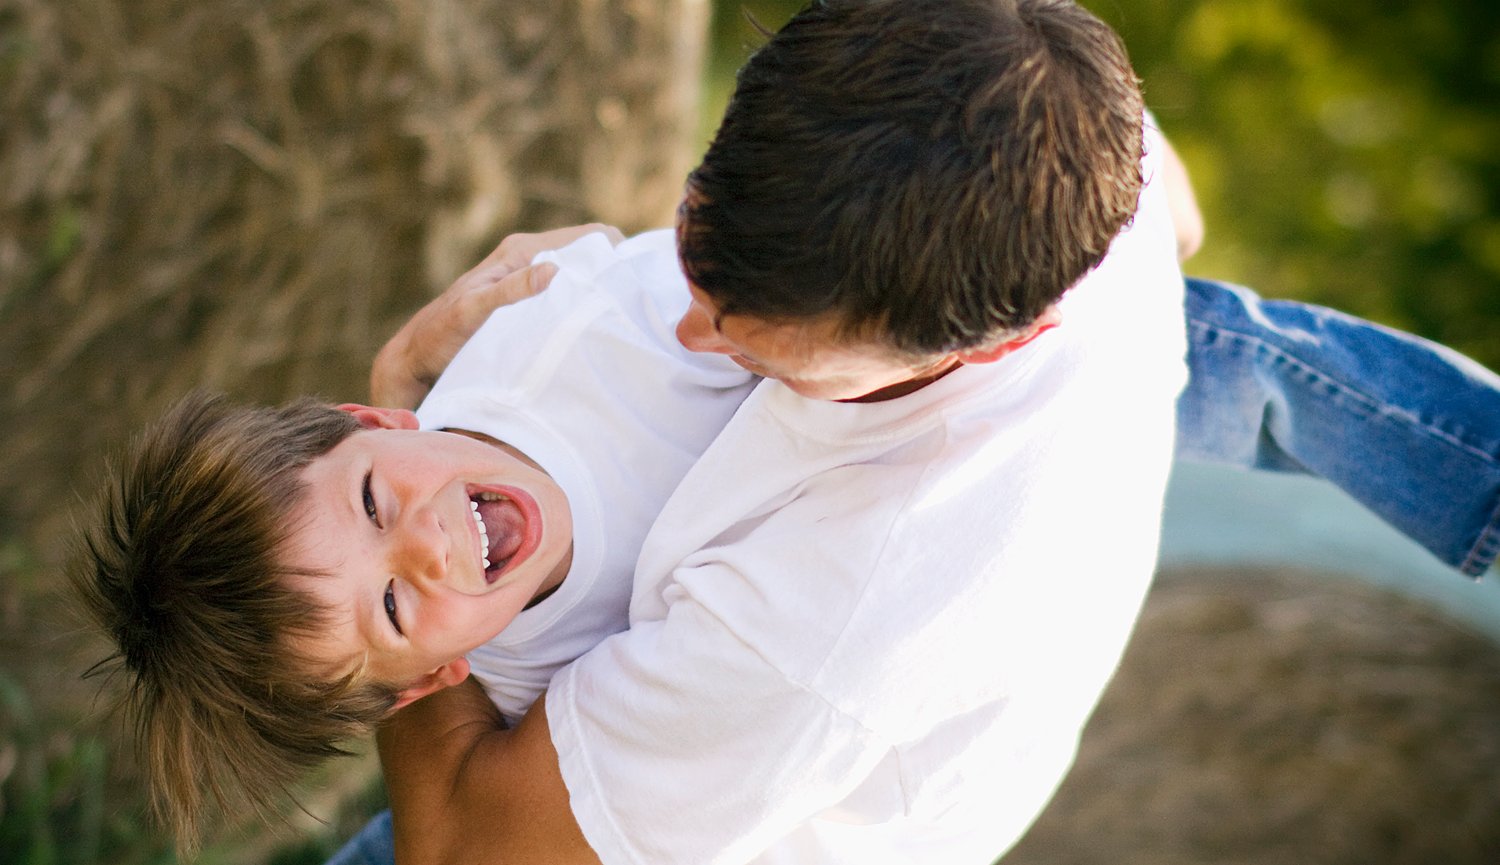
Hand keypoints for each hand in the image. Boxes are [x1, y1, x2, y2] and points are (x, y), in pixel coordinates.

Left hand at [371, 223, 625, 407]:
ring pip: (582, 275)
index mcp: (521, 251)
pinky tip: (594, 324)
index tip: (637, 279)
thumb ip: (512, 288)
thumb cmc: (442, 333)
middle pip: (591, 254)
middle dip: (614, 272)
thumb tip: (556, 269)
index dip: (617, 250)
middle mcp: (529, 258)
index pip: (589, 235)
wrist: (416, 356)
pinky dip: (584, 302)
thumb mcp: (475, 310)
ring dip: (601, 290)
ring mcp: (530, 278)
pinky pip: (568, 293)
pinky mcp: (529, 299)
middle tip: (637, 304)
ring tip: (621, 316)